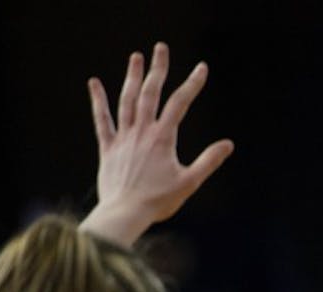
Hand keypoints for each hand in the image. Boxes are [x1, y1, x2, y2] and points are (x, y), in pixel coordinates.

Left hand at [80, 42, 233, 246]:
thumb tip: (228, 144)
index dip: (192, 84)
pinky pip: (102, 120)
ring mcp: (123, 138)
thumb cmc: (159, 201)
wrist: (125, 213)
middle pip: (150, 93)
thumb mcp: (189, 182)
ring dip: (132, 77)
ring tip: (136, 57)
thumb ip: (208, 161)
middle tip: (161, 48)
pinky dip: (98, 101)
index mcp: (163, 138)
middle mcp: (141, 132)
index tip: (201, 68)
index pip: (179, 104)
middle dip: (157, 69)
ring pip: (127, 100)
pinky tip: (95, 83)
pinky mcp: (108, 148)